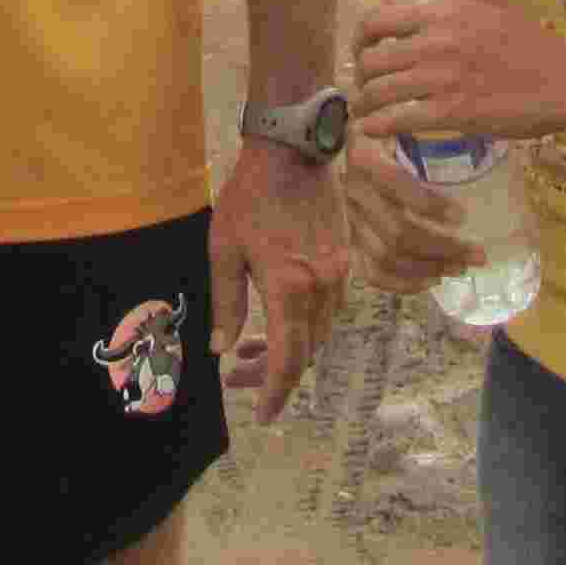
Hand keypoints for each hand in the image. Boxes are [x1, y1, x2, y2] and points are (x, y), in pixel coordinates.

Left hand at [207, 140, 349, 422]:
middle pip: (305, 351)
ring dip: (289, 350)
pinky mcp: (344, 261)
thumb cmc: (251, 196)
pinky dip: (304, 326)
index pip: (287, 358)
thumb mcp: (224, 248)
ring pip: (319, 333)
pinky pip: (328, 310)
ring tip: (248, 351)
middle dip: (273, 373)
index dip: (275, 390)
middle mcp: (322, 287)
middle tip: (238, 379)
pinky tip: (277, 320)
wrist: (294, 151)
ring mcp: (338, 274)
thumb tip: (221, 349)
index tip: (262, 413)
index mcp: (289, 286)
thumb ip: (226, 302)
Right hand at [339, 130, 478, 296]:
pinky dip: (403, 283)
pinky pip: (371, 272)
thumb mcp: (395, 121)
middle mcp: (354, 192)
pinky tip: (432, 279)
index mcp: (365, 158)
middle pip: (397, 232)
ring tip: (462, 265)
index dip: (429, 204)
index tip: (463, 215)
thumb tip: (471, 124)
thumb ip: (419, 125)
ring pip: (387, 257)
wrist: (331, 142)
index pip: (394, 185)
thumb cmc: (378, 130)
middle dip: (443, 246)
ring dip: (430, 267)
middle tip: (478, 252)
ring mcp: (351, 220)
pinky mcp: (351, 240)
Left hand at [353, 0, 565, 143]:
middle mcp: (436, 39)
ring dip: (365, 106)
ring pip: (379, 92)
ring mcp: (443, 76)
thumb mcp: (484, 7)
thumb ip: (442, 1)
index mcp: (442, 10)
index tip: (363, 55)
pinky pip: (398, 119)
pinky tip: (376, 131)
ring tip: (366, 114)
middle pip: (371, 60)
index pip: (376, 20)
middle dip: (361, 79)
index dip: (360, 41)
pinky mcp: (453, 111)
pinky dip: (379, 127)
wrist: (565, 79)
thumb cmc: (527, 43)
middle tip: (366, 91)